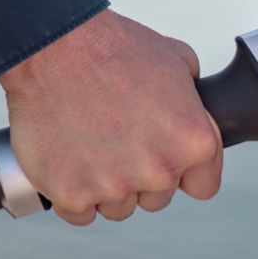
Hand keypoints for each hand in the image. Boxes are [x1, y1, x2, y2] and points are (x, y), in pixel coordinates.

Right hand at [0, 9, 223, 224]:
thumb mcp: (179, 60)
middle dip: (141, 175)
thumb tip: (196, 111)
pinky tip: (69, 160)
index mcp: (194, 142)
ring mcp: (113, 186)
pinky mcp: (71, 194)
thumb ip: (195, 99)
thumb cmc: (113, 48)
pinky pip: (80, 212)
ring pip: (118, 207)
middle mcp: (159, 171)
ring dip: (107, 185)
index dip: (185, 172)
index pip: (203, 186)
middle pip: (157, 198)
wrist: (54, 46)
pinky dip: (72, 192)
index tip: (166, 157)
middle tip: (119, 139)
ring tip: (91, 143)